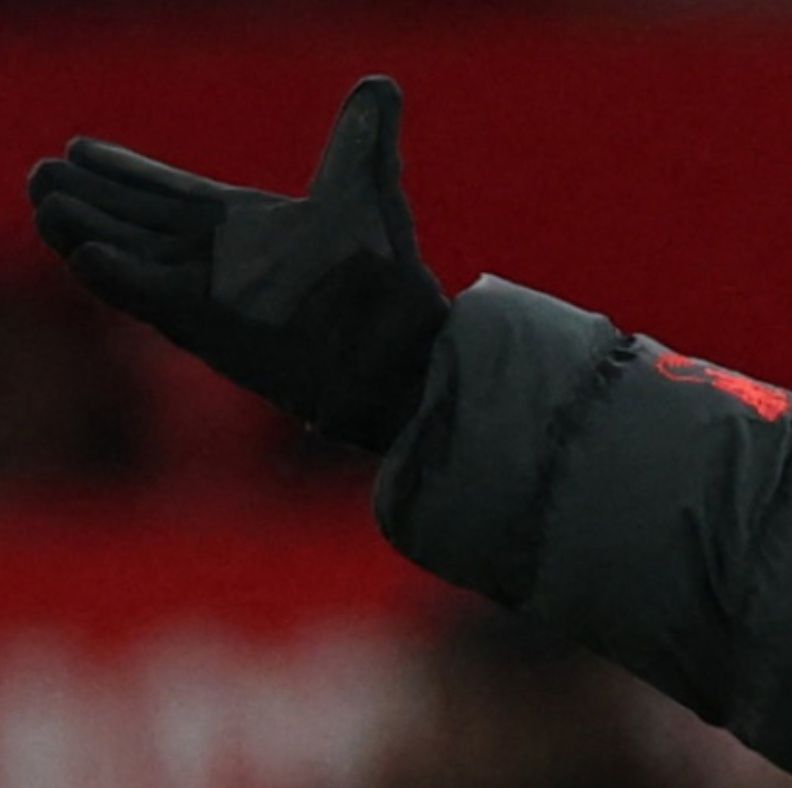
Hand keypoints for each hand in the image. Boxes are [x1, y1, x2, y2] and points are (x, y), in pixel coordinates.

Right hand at [27, 76, 448, 451]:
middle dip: (91, 200)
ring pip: (134, 257)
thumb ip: (363, 142)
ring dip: (88, 231)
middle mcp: (223, 262)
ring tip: (44, 203)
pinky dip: (121, 278)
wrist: (405, 353)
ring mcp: (215, 298)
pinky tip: (85, 254)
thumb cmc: (390, 282)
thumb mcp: (369, 196)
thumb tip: (380, 86)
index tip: (81, 147)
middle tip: (41, 174)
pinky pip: (156, 301)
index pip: (173, 193)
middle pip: (139, 223)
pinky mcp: (215, 332)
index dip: (127, 172)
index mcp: (249, 227)